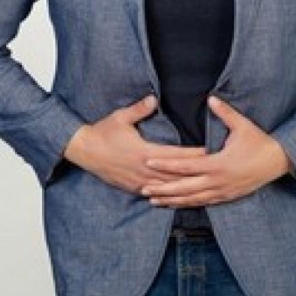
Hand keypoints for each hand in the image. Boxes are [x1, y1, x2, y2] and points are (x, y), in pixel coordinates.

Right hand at [63, 95, 206, 194]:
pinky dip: (167, 195)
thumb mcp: (120, 117)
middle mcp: (142, 169)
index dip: (193, 154)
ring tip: (201, 185)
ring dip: (183, 186)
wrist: (82, 150)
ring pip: (165, 188)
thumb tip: (153, 99)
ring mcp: (137, 181)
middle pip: (175, 174)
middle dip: (194, 173)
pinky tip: (178, 196)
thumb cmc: (103, 132)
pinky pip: (153, 193)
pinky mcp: (131, 187)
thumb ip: (139, 109)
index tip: (209, 152)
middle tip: (213, 171)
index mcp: (143, 152)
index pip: (175, 155)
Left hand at [141, 96, 291, 207]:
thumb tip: (210, 98)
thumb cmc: (260, 142)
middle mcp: (218, 181)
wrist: (279, 162)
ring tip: (153, 200)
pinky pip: (203, 203)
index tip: (149, 161)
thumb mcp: (243, 125)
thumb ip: (225, 113)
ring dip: (171, 200)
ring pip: (192, 199)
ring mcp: (222, 191)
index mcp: (218, 163)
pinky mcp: (227, 197)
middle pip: (184, 187)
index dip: (166, 163)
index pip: (186, 165)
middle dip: (162, 188)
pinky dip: (187, 204)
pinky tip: (176, 204)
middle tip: (142, 187)